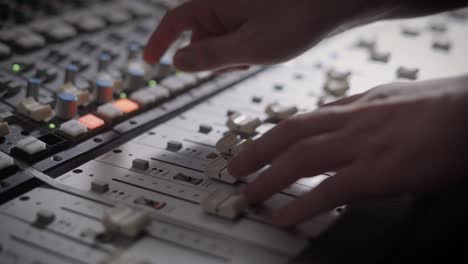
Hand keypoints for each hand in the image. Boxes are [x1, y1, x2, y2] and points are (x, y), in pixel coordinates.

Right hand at [143, 0, 389, 71]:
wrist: (333, 3)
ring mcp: (237, 9)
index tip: (148, 62)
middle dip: (213, 58)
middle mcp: (221, 3)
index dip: (158, 43)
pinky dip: (245, 49)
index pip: (173, 22)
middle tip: (241, 62)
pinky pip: (236, 37)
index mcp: (213, 3)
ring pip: (219, 41)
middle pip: (198, 38)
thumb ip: (210, 58)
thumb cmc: (297, 19)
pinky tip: (266, 46)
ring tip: (260, 51)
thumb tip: (177, 63)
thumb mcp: (249, 48)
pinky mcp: (251, 14)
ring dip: (232, 56)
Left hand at [227, 75, 467, 226]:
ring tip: (248, 194)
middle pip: (289, 134)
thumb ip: (363, 114)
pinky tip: (284, 218)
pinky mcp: (378, 173)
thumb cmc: (442, 108)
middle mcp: (352, 121)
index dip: (272, 134)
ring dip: (268, 177)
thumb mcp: (392, 100)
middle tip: (235, 167)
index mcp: (356, 105)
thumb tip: (342, 125)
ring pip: (300, 159)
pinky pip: (329, 190)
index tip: (255, 145)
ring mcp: (362, 146)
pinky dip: (302, 206)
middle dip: (257, 151)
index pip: (302, 119)